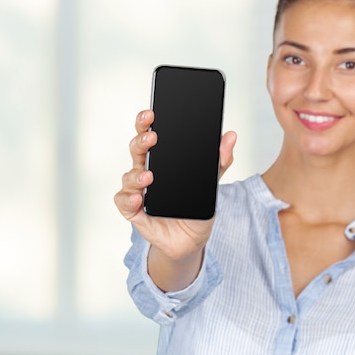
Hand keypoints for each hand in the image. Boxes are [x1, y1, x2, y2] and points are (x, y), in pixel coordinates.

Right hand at [114, 109, 236, 264]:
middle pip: (137, 150)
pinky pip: (123, 202)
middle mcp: (146, 171)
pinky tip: (138, 200)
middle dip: (141, 141)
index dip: (146, 123)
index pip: (150, 135)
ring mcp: (138, 191)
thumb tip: (230, 136)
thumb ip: (219, 161)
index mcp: (162, 160)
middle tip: (152, 137)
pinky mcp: (134, 211)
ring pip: (129, 176)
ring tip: (148, 177)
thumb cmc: (195, 208)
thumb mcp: (211, 184)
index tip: (151, 114)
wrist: (191, 240)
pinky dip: (129, 200)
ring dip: (136, 176)